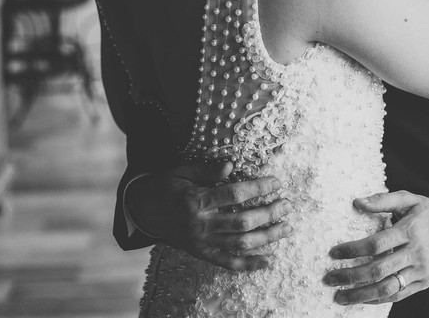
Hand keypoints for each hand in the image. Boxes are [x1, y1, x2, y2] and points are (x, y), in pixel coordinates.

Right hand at [125, 161, 292, 270]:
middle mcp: (200, 224)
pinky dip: (248, 264)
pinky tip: (268, 261)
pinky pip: (227, 263)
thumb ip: (206, 169)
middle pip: (242, 221)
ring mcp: (201, 242)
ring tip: (286, 228)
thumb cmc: (164, 186)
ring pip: (240, 244)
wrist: (141, 210)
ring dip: (267, 238)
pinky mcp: (201, 253)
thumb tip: (232, 164)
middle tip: (287, 205)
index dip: (258, 188)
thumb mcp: (181, 171)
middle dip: (269, 214)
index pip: (234, 194)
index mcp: (196, 201)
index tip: (276, 182)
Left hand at [322, 191, 428, 305]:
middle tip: (329, 279)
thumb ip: (382, 200)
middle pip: (378, 270)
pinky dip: (378, 299)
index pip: (375, 244)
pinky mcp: (425, 282)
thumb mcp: (409, 199)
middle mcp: (415, 253)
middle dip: (349, 276)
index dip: (352, 250)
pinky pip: (399, 295)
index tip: (333, 254)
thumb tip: (356, 202)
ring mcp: (421, 270)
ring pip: (387, 288)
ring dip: (361, 295)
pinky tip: (363, 299)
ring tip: (340, 296)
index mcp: (409, 231)